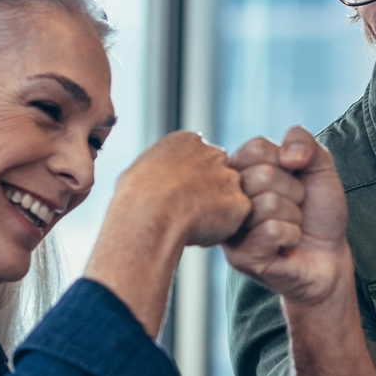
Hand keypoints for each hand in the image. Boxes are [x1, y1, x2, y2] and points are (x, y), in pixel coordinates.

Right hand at [113, 130, 249, 249]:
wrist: (149, 214)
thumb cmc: (135, 197)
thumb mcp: (139, 170)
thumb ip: (159, 168)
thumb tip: (158, 177)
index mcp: (187, 141)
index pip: (200, 159)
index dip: (190, 182)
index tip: (178, 197)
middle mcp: (214, 154)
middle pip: (220, 175)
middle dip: (210, 194)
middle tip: (187, 214)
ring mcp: (230, 177)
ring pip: (230, 197)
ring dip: (217, 212)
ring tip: (191, 226)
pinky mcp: (240, 203)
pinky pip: (236, 220)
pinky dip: (222, 230)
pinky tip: (200, 234)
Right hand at [223, 127, 350, 306]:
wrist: (329, 255)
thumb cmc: (318, 211)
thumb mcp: (319, 166)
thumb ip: (303, 141)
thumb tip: (287, 155)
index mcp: (239, 171)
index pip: (256, 148)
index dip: (287, 162)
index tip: (292, 179)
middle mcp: (227, 198)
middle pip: (261, 176)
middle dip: (294, 192)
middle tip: (294, 207)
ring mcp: (230, 229)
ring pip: (268, 204)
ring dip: (294, 216)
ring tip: (290, 225)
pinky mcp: (240, 257)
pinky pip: (272, 231)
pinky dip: (292, 235)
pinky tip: (287, 244)